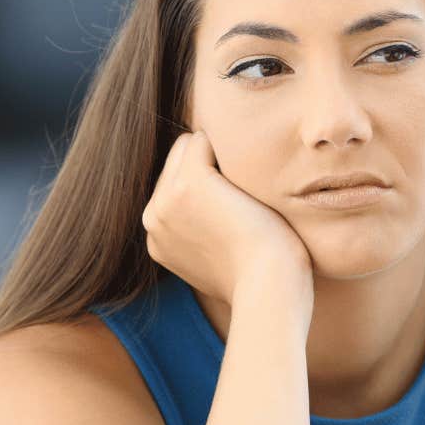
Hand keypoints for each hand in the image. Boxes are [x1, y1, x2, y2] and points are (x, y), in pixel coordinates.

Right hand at [142, 130, 311, 303]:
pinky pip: (203, 140)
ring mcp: (166, 199)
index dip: (209, 185)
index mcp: (157, 239)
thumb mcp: (220, 259)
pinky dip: (229, 149)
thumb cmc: (261, 275)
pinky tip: (249, 176)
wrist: (270, 284)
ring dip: (219, 156)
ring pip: (187, 146)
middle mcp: (154, 218)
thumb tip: (214, 215)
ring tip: (246, 192)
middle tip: (245, 199)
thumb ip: (203, 235)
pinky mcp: (189, 182)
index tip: (238, 208)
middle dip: (210, 167)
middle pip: (176, 161)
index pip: (172, 185)